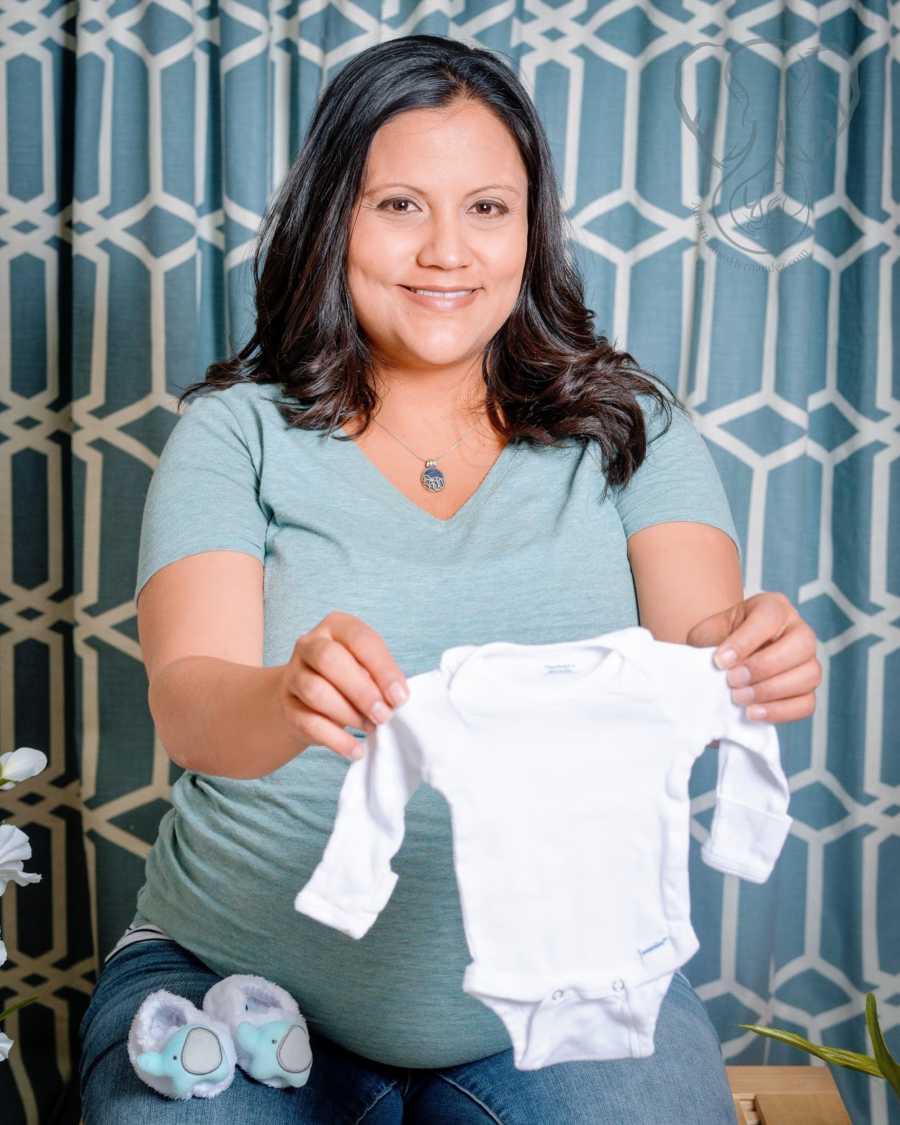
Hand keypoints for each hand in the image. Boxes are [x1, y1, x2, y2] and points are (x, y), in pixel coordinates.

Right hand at [277, 611, 409, 760]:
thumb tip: (395, 698)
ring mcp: (293, 673)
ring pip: (315, 691)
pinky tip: (355, 750)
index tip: (400, 697)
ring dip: (348, 714)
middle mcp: (309, 644)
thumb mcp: (367, 667)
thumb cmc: (349, 678)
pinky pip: (308, 722)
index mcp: (336, 626)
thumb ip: (379, 677)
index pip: (359, 639)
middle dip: (362, 691)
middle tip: (384, 715)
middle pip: (329, 660)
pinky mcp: (287, 705)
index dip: (382, 669)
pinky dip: (336, 740)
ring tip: (369, 727)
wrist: (308, 699)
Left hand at [685, 592, 820, 722]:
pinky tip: (753, 713)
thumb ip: (709, 638)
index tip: (720, 661)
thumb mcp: (711, 629)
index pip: (770, 618)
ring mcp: (809, 661)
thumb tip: (715, 662)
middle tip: (732, 680)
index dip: (745, 641)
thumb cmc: (722, 637)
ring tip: (739, 698)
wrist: (729, 653)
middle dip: (763, 667)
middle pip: (801, 645)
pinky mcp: (807, 689)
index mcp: (775, 608)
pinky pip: (806, 704)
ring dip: (771, 691)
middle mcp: (800, 631)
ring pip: (809, 676)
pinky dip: (780, 711)